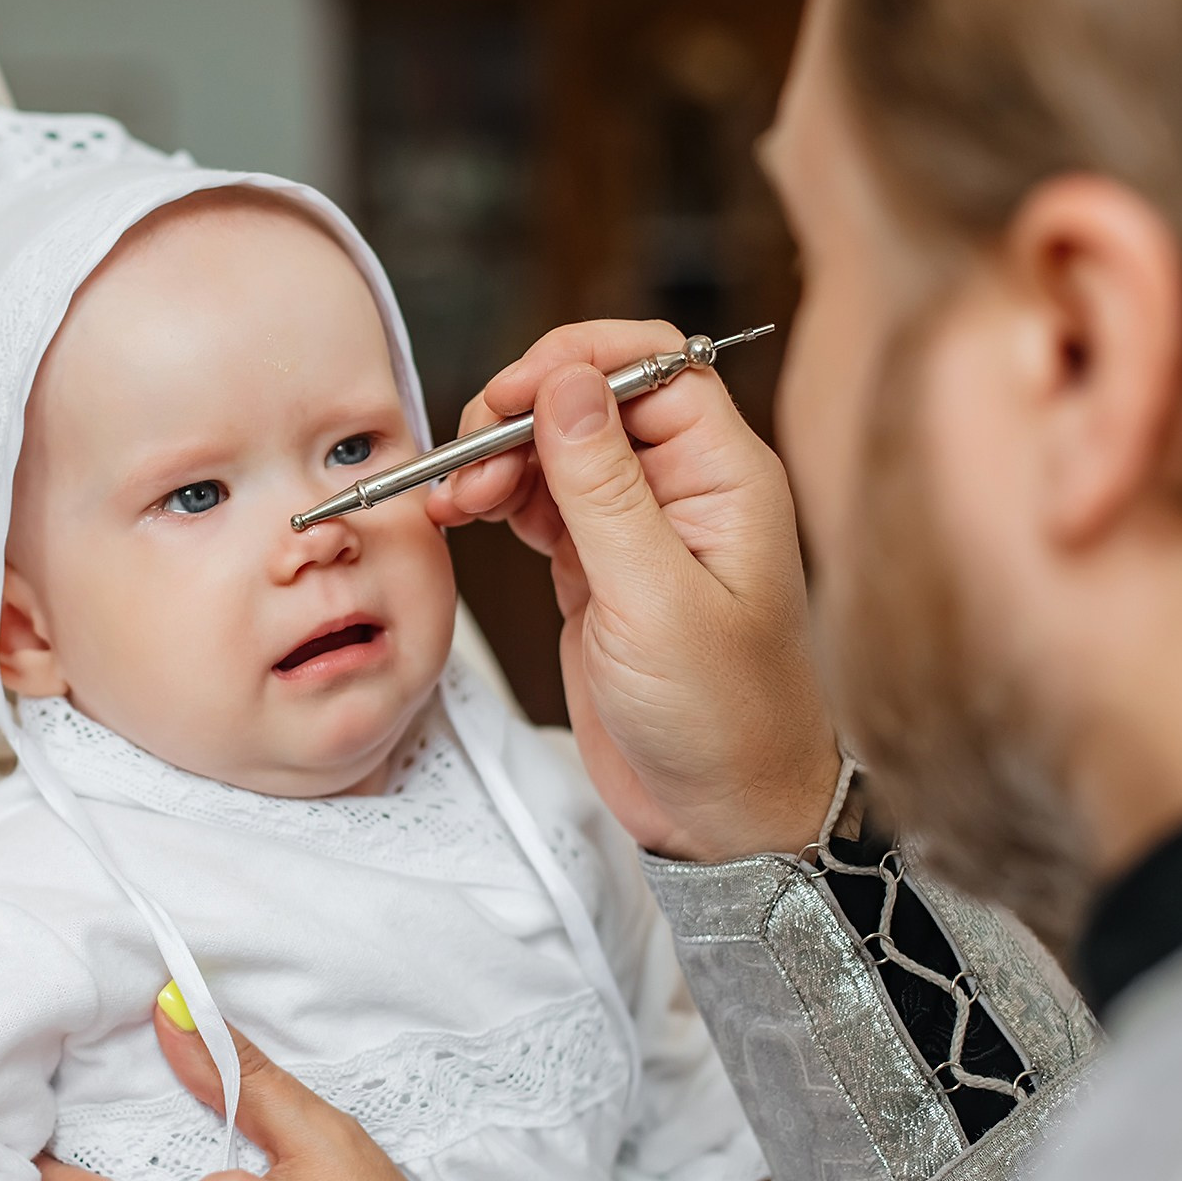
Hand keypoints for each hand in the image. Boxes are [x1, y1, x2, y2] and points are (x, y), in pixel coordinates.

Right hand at [427, 320, 838, 861]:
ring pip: (555, 448)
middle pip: (592, 399)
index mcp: (725, 477)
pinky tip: (463, 513)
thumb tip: (565, 381)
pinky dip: (495, 499)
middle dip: (519, 412)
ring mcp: (637, 528)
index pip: (653, 367)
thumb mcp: (653, 600)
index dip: (575, 365)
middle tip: (466, 463)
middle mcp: (684, 488)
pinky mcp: (597, 568)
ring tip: (456, 499)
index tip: (509, 398)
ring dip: (496, 457)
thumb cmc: (721, 720)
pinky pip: (538, 502)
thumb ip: (603, 486)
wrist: (722, 815)